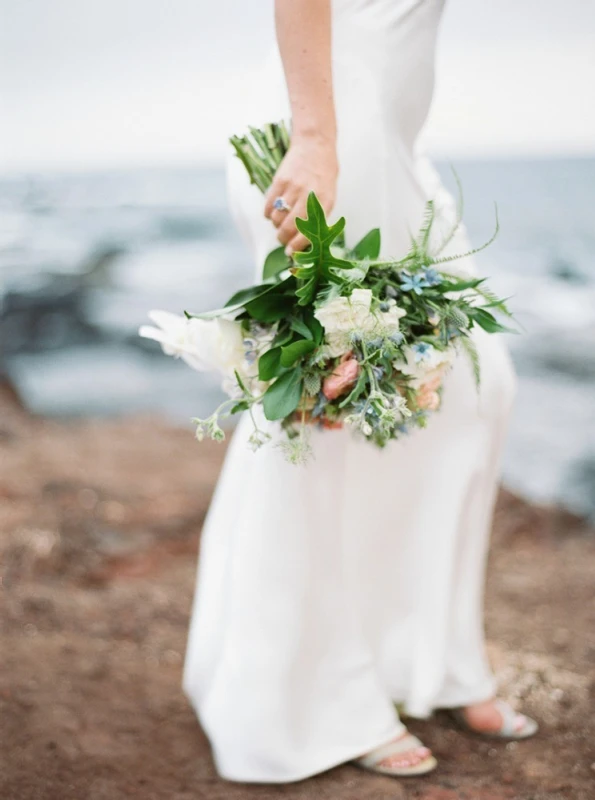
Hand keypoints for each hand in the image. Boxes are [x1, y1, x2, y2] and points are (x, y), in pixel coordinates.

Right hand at [264, 134, 337, 255]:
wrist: (315, 145)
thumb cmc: (324, 175)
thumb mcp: (328, 196)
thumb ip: (318, 217)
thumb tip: (303, 241)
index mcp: (323, 202)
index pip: (307, 232)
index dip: (296, 246)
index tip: (290, 253)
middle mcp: (307, 196)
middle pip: (288, 227)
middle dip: (283, 238)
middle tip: (283, 239)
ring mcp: (292, 187)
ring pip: (276, 218)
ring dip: (276, 225)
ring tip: (280, 221)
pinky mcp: (279, 180)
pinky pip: (268, 205)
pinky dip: (268, 213)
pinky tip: (273, 211)